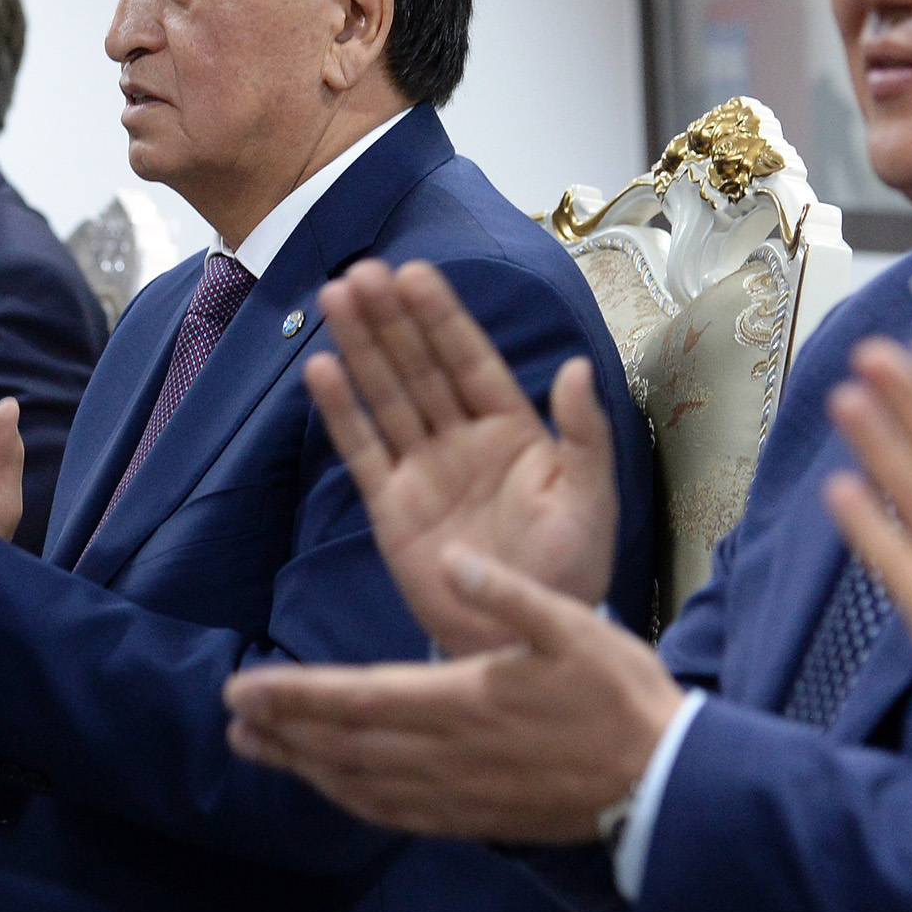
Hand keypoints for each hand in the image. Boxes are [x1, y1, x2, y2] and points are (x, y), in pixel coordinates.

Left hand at [225, 544, 686, 842]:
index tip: (243, 690)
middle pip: (343, 747)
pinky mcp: (475, 818)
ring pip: (361, 785)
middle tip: (233, 719)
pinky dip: (352, 799)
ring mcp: (458, 795)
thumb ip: (506, 594)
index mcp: (463, 701)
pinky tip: (335, 789)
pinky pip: (396, 814)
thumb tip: (454, 560)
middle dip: (283, 731)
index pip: (356, 698)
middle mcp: (447, 755)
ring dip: (305, 768)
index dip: (294, 697)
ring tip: (261, 750)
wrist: (666, 786)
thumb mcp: (574, 627)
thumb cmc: (622, 701)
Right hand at [304, 260, 617, 655]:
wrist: (525, 640)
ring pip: (387, 396)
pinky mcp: (390, 507)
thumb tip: (575, 367)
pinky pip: (362, 450)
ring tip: (335, 298)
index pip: (470, 360)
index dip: (442, 317)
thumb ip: (583, 434)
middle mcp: (461, 438)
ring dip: (362, 348)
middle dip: (392, 320)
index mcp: (512, 428)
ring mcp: (422, 469)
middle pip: (419, 367)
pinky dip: (341, 412)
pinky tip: (321, 371)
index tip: (414, 273)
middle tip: (361, 272)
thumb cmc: (570, 568)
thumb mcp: (591, 498)